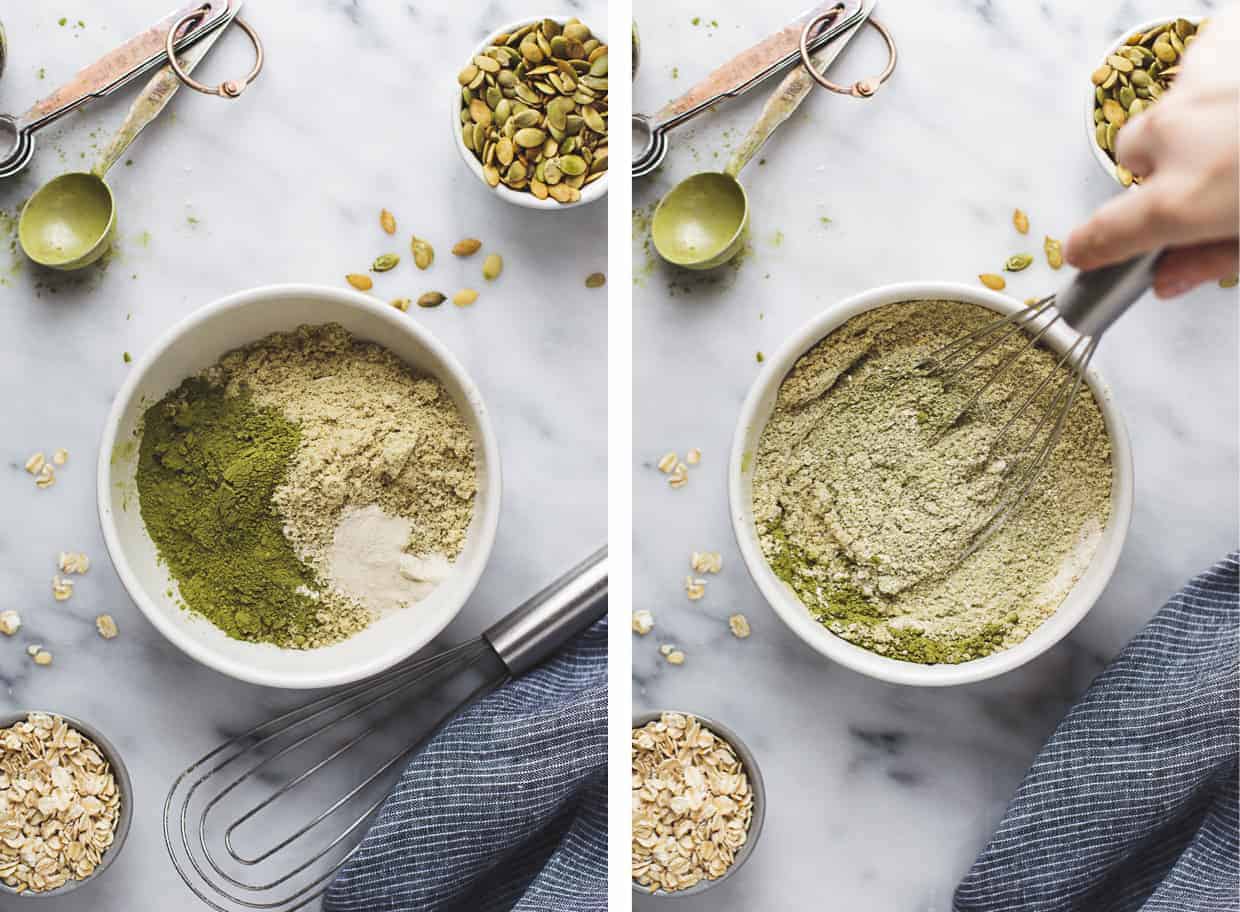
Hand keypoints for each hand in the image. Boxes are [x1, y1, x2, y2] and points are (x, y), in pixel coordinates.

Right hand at [1066, 11, 1239, 297]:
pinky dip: (1223, 75)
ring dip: (1191, 122)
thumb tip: (1170, 278)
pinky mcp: (1229, 48)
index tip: (1088, 255)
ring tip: (1234, 135)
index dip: (1092, 249)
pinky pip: (1209, 58)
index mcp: (1182, 199)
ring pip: (1171, 104)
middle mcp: (1178, 136)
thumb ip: (1211, 260)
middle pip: (1134, 155)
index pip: (1104, 233)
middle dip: (1159, 173)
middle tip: (1207, 187)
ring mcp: (1203, 83)